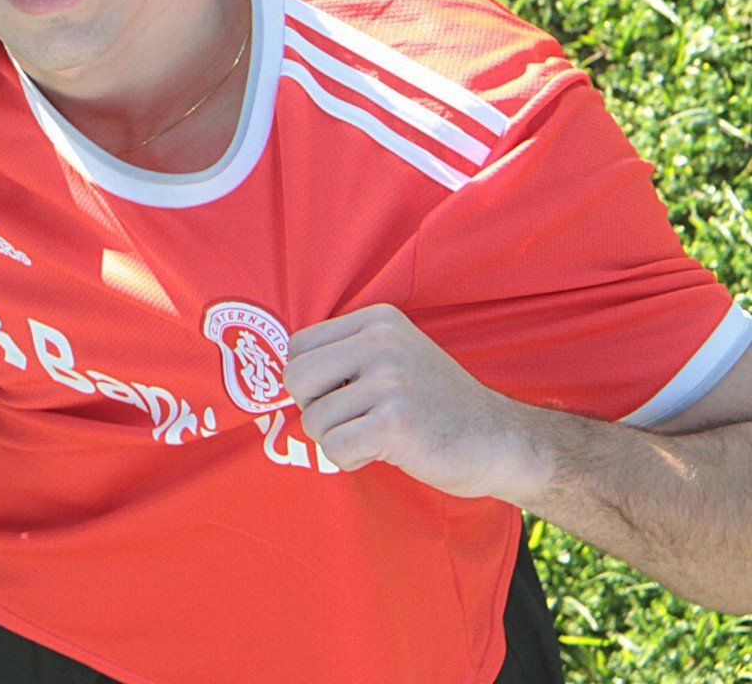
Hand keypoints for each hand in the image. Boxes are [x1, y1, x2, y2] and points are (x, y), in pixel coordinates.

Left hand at [284, 303, 550, 502]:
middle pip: (295, 378)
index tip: (342, 395)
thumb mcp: (394, 358)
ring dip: (336, 439)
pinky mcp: (395, 422)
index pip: (298, 346)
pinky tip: (379, 452)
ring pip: (313, 419)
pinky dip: (348, 459)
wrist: (501, 441)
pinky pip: (333, 446)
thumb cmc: (435, 405)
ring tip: (374, 436)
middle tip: (350, 420)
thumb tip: (277, 374)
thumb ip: (344, 356)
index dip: (310, 380)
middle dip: (313, 409)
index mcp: (378, 320)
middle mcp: (382, 342)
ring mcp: (390, 381)